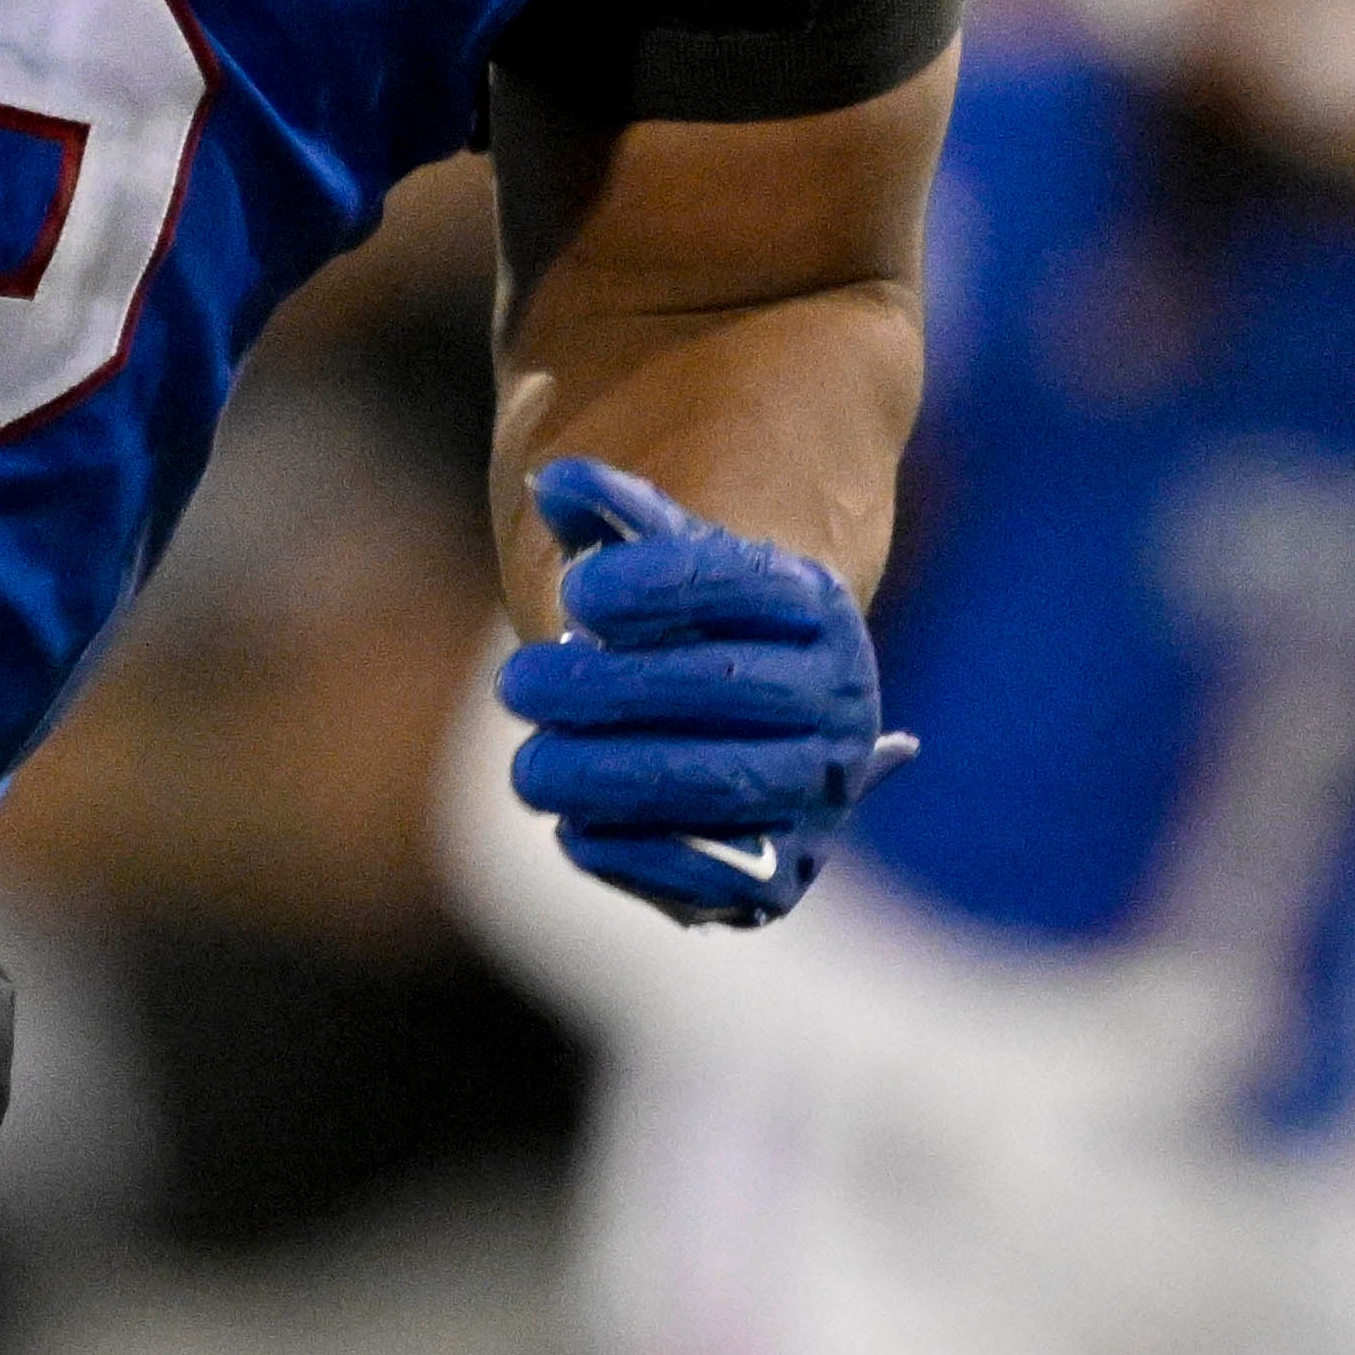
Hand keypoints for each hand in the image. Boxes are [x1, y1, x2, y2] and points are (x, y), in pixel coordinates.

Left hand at [503, 457, 900, 929]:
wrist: (744, 729)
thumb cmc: (687, 626)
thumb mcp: (659, 560)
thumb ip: (614, 515)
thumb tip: (553, 483)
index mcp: (816, 605)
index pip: (741, 583)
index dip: (657, 585)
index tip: (575, 590)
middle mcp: (839, 697)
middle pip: (723, 686)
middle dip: (607, 689)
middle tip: (515, 685)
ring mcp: (821, 787)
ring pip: (718, 784)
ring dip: (611, 778)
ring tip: (529, 768)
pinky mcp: (788, 868)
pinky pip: (719, 872)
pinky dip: (642, 855)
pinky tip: (573, 828)